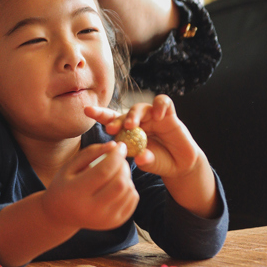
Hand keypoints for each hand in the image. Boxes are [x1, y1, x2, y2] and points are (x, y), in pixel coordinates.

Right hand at [41, 142, 138, 231]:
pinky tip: (118, 183)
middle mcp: (91, 211)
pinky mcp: (115, 222)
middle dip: (123, 165)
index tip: (120, 145)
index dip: (116, 156)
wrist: (60, 215)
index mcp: (76, 194)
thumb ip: (90, 152)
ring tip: (116, 171)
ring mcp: (105, 219)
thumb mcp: (70, 166)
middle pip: (120, 183)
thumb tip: (114, 145)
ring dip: (127, 175)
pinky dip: (130, 187)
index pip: (103, 172)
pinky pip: (133, 199)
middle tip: (118, 158)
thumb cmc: (65, 185)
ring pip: (129, 191)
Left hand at [84, 95, 203, 179]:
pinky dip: (159, 106)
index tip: (87, 111)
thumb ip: (145, 160)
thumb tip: (140, 158)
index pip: (111, 119)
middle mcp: (138, 121)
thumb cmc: (159, 163)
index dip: (99, 114)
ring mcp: (153, 116)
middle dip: (115, 119)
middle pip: (124, 112)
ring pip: (140, 107)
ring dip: (133, 114)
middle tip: (111, 129)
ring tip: (131, 126)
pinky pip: (163, 102)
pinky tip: (158, 116)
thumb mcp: (149, 163)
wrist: (180, 164)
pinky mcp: (169, 114)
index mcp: (127, 131)